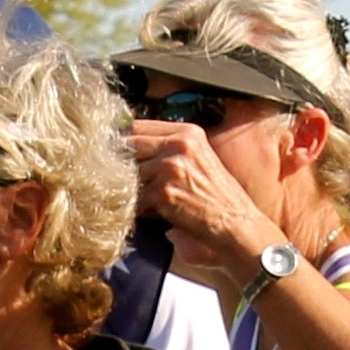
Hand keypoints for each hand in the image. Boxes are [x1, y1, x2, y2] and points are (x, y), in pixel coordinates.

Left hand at [127, 123, 284, 279]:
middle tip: (119, 175)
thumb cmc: (217, 196)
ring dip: (130, 187)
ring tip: (144, 197)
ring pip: (128, 172)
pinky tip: (150, 212)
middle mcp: (179, 145)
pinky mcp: (163, 192)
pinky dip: (138, 207)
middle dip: (121, 162)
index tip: (114, 148)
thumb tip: (131, 145)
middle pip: (129, 144)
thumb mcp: (199, 158)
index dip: (124, 138)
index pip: (139, 125)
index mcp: (188, 133)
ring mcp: (170, 168)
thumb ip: (170, 147)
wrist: (235, 224)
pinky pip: (135, 197)